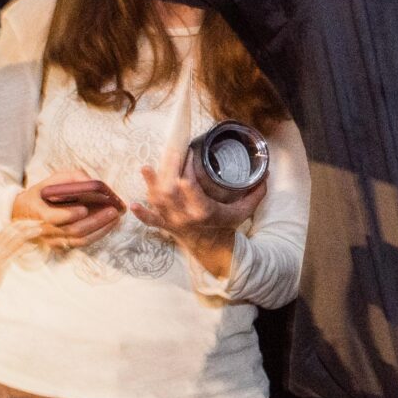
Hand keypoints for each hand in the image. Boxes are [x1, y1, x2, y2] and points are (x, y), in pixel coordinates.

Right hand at [9, 169, 122, 249]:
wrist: (23, 214)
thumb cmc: (41, 194)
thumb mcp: (50, 181)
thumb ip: (70, 178)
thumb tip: (92, 182)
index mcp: (37, 212)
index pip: (51, 218)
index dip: (68, 215)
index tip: (84, 209)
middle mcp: (44, 230)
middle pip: (71, 231)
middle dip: (95, 221)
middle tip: (112, 211)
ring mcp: (53, 241)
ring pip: (79, 240)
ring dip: (100, 230)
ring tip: (115, 218)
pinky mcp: (61, 246)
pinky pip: (81, 243)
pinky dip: (97, 234)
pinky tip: (108, 225)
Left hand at [131, 145, 260, 271]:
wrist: (212, 248)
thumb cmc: (227, 225)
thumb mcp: (244, 211)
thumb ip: (255, 194)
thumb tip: (266, 174)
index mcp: (205, 212)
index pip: (193, 189)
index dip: (189, 171)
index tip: (191, 152)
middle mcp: (186, 217)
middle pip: (172, 192)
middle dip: (169, 170)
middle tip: (170, 149)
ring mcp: (173, 222)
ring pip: (159, 202)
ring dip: (151, 185)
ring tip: (145, 167)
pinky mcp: (165, 225)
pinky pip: (151, 221)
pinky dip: (142, 213)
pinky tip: (131, 204)